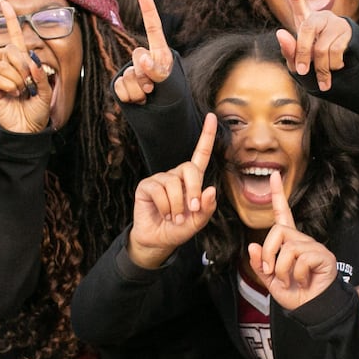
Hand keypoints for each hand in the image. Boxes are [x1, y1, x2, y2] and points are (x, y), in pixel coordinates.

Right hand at [0, 0, 52, 132]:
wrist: (27, 130)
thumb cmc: (38, 111)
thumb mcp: (47, 92)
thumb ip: (40, 74)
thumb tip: (31, 59)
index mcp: (23, 62)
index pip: (14, 35)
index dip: (10, 17)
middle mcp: (9, 66)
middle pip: (12, 49)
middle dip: (24, 65)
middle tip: (29, 84)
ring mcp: (0, 76)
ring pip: (7, 65)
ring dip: (19, 80)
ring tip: (22, 93)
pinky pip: (1, 78)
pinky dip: (11, 87)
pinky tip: (13, 96)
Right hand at [114, 0, 175, 104]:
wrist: (160, 113)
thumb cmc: (169, 93)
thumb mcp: (167, 80)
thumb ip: (156, 69)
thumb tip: (142, 58)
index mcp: (159, 51)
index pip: (153, 28)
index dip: (148, 10)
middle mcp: (143, 58)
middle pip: (138, 57)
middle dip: (146, 75)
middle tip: (154, 87)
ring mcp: (130, 71)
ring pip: (129, 77)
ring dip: (140, 91)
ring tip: (149, 96)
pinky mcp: (121, 84)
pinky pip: (121, 89)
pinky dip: (131, 98)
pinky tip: (140, 100)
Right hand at [127, 113, 218, 267]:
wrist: (157, 241)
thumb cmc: (178, 229)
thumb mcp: (198, 222)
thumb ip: (207, 208)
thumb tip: (210, 190)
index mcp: (192, 180)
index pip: (201, 154)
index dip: (207, 136)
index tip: (211, 117)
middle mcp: (176, 175)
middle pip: (189, 168)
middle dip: (193, 190)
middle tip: (192, 210)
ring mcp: (160, 179)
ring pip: (173, 183)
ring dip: (177, 206)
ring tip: (174, 218)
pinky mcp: (147, 186)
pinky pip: (159, 190)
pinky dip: (165, 206)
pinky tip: (163, 214)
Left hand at [247, 173, 338, 310]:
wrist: (311, 309)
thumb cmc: (294, 293)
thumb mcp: (270, 279)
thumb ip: (261, 263)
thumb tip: (253, 245)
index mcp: (289, 242)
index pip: (283, 214)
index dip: (278, 195)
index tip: (273, 176)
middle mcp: (303, 240)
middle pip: (278, 231)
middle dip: (269, 253)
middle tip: (271, 273)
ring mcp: (314, 246)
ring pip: (288, 247)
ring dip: (282, 269)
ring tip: (288, 281)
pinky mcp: (323, 255)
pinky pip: (301, 258)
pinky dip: (295, 274)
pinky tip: (303, 281)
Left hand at [274, 0, 351, 89]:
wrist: (344, 75)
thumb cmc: (315, 67)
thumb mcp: (297, 64)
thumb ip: (289, 52)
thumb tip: (280, 33)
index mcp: (305, 21)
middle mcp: (321, 17)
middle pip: (306, 32)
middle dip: (302, 55)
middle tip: (302, 71)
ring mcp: (335, 23)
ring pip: (320, 48)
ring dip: (320, 68)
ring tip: (323, 75)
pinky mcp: (348, 32)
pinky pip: (334, 53)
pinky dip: (332, 68)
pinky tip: (336, 67)